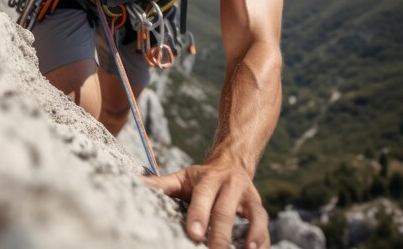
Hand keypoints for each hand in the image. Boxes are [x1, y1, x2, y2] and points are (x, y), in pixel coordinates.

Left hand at [142, 159, 268, 248]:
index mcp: (209, 178)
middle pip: (226, 210)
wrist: (232, 161)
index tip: (193, 233)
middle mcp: (230, 185)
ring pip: (254, 215)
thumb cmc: (202, 177)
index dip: (199, 214)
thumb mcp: (183, 177)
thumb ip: (162, 183)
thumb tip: (137, 183)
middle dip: (220, 233)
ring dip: (251, 235)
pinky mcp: (259, 207)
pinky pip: (264, 225)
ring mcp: (247, 196)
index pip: (204, 195)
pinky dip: (262, 240)